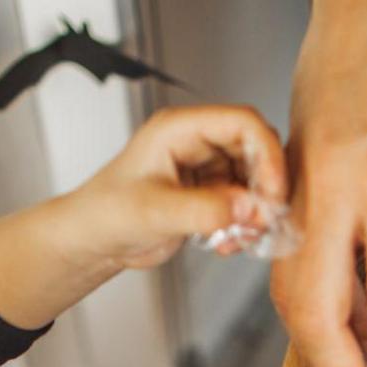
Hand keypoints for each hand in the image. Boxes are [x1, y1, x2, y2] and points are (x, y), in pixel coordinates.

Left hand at [70, 104, 289, 270]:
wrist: (93, 241)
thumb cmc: (106, 214)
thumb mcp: (155, 213)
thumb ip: (204, 209)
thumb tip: (250, 209)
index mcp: (179, 129)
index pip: (242, 123)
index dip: (266, 154)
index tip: (273, 191)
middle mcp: (196, 142)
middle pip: (256, 149)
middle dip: (266, 187)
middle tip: (264, 220)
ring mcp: (204, 168)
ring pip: (254, 179)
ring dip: (257, 211)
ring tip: (242, 237)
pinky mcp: (209, 193)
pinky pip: (244, 203)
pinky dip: (246, 225)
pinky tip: (230, 243)